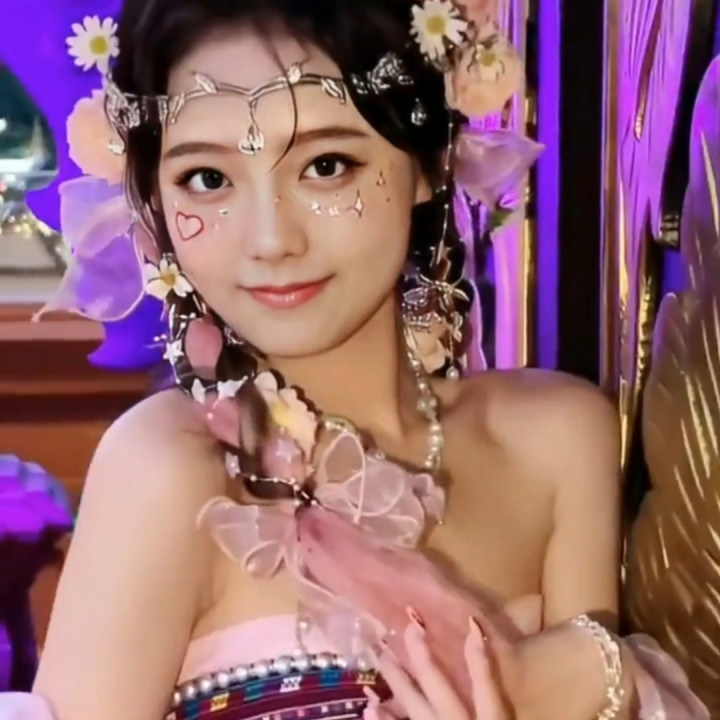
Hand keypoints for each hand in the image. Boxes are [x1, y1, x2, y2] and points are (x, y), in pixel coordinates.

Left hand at [366, 616, 510, 719]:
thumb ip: (498, 703)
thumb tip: (491, 661)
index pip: (486, 685)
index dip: (479, 653)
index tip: (470, 621)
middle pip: (438, 685)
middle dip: (422, 653)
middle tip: (409, 623)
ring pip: (411, 702)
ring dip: (395, 677)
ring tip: (379, 651)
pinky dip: (383, 718)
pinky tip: (369, 706)